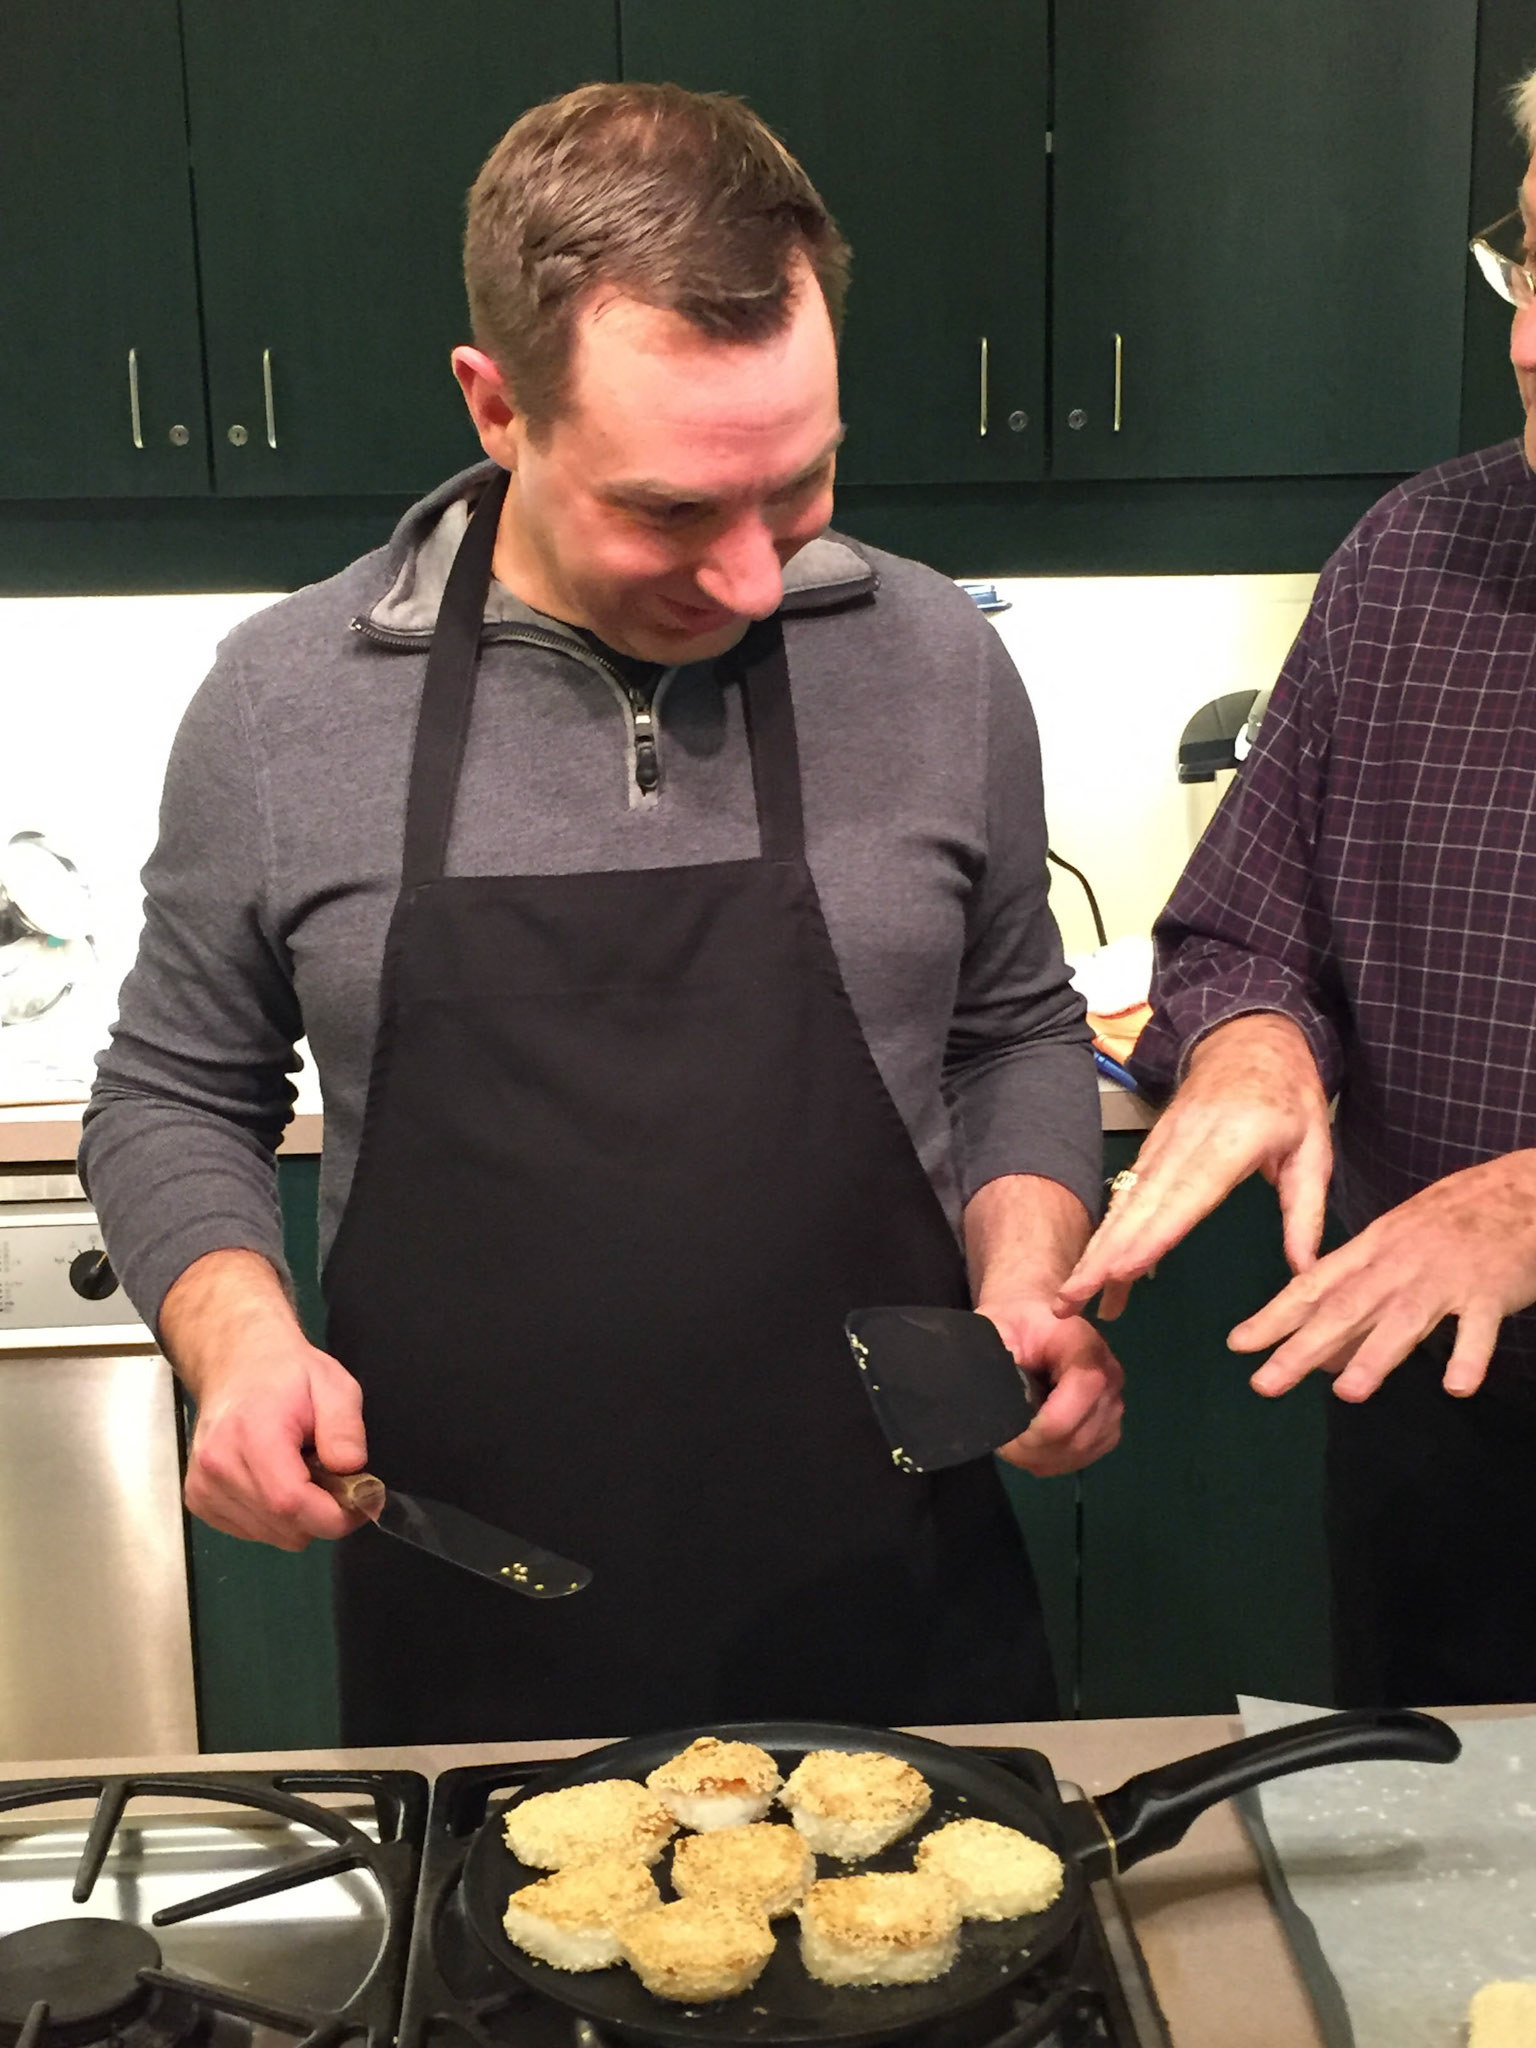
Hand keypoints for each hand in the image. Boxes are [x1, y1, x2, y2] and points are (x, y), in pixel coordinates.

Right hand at [162, 1248, 369, 1550]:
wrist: (237, 1364)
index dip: (334, 1516)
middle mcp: (217, 1468)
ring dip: (297, 1517)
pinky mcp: (198, 1500)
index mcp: (251, 1437)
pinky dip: (273, 1518)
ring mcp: (202, 1488)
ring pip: (270, 1535)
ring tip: (300, 1471)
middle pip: (283, 1527)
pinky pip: (250, 1531)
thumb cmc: (289, 1375)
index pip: (291, 1503)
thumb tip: (352, 1471)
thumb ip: (345, 1429)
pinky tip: (274, 1480)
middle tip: (333, 1478)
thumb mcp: (335, 1387)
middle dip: (322, 1515)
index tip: (362, 1503)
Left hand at [980, 1298, 1123, 1475]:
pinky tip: (1030, 1448)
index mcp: (1085, 1345)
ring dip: (1042, 1457)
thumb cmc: (1015, 1322)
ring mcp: (1112, 1403)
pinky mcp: (1108, 1425)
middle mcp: (1110, 1376)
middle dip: (1037, 1448)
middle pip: (1081, 1432)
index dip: (1050, 1423)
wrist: (1037, 1322)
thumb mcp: (996, 1325)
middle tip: (1001, 1441)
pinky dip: (1053, 1461)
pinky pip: (1083, 1458)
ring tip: (1011, 1443)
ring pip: (1081, 1451)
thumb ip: (995, 1352)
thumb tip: (988, 1386)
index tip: (1014, 1434)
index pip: (1085, 1389)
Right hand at [1054, 1013, 1331, 1319]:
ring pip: (1125, 1204)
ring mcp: (1162, 1144)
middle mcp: (1185, 1144)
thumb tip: (1306, 1274)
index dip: (1152, 1235)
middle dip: (1101, 1256)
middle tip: (1068, 1300)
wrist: (1250, 1036)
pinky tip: (1096, 1267)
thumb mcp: (1315, 1148)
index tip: (1121, 1270)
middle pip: (1139, 1206)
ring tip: (1071, 1296)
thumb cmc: (1288, 1093)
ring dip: (1096, 1251)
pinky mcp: (1152, 1148)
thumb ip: (1306, 1212)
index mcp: (1231, 1141)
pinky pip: (1128, 1195)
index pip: (1187, 1195)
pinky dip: (1109, 1233)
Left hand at [1234, 1151, 1535, 1400]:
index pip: (1315, 1285)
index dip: (1275, 1315)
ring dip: (1375, 1355)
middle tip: (1264, 1382)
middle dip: (1301, 1346)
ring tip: (1347, 1393)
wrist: (1521, 1187)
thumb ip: (1361, 1291)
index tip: (1238, 1344)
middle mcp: (1400, 1262)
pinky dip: (1470, 1357)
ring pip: (1404, 1318)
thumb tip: (1323, 1350)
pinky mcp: (1491, 1290)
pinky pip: (1479, 1328)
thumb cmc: (1454, 1221)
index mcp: (1374, 1248)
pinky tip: (1456, 1387)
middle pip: (1346, 1307)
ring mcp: (1446, 1276)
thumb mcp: (1397, 1242)